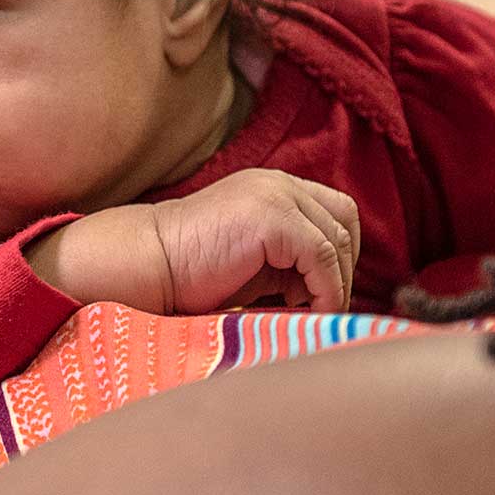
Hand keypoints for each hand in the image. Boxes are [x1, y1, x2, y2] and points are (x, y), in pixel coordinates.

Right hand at [26, 169, 359, 315]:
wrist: (149, 265)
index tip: (326, 291)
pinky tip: (308, 310)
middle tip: (323, 305)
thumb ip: (293, 261)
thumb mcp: (256, 261)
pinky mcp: (273, 218)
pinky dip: (326, 289)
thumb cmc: (192, 273)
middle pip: (345, 221)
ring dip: (335, 282)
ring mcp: (277, 195)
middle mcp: (280, 183)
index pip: (336, 211)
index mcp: (274, 186)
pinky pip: (322, 256)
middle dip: (343, 268)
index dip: (342, 253)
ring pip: (338, 240)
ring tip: (313, 312)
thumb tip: (334, 289)